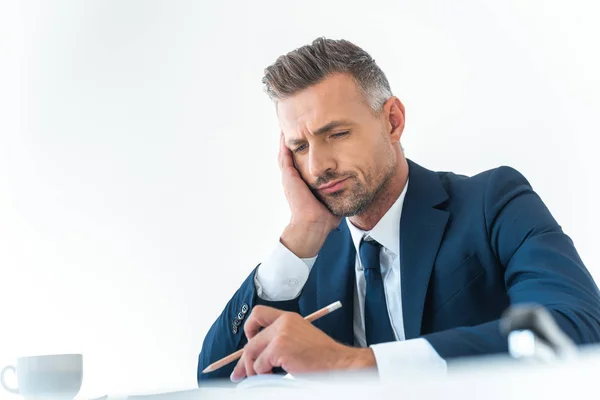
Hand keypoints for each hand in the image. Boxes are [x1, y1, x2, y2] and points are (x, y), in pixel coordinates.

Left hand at [230, 305, 375, 381]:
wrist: (339, 362)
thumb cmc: (323, 356)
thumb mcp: (300, 338)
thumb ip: (281, 339)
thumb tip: (259, 356)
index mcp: (288, 317)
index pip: (258, 314)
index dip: (249, 329)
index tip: (248, 343)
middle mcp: (283, 322)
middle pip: (251, 339)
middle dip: (243, 360)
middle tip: (239, 374)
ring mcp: (280, 334)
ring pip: (251, 353)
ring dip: (254, 370)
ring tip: (264, 377)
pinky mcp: (279, 348)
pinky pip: (259, 365)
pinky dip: (263, 374)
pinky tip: (274, 376)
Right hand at [278, 132, 341, 256]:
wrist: (314, 225)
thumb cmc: (326, 217)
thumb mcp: (334, 197)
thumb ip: (341, 189)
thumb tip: (355, 184)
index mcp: (304, 182)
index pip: (304, 160)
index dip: (306, 147)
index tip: (312, 135)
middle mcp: (295, 177)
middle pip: (294, 152)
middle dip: (297, 138)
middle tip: (298, 123)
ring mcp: (290, 176)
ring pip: (287, 151)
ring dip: (289, 137)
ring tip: (289, 121)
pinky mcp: (288, 176)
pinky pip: (284, 154)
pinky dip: (284, 142)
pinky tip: (286, 130)